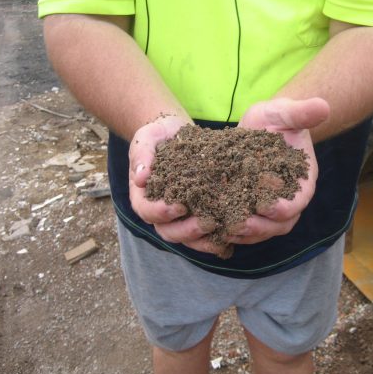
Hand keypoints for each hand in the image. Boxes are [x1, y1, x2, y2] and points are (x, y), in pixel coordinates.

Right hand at [129, 115, 224, 254]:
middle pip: (169, 231)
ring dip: (204, 239)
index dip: (161, 212)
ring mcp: (179, 218)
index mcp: (143, 197)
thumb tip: (141, 178)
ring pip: (188, 238)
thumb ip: (142, 156)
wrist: (175, 134)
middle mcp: (160, 213)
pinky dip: (217, 238)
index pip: (147, 211)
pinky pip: (205, 234)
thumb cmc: (157, 137)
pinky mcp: (197, 216)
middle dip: (187, 230)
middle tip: (207, 223)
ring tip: (222, 231)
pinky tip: (232, 235)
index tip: (180, 206)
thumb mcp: (146, 140)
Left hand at [228, 97, 328, 243]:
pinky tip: (216, 229)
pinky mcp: (251, 209)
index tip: (267, 207)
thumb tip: (323, 106)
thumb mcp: (285, 113)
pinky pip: (246, 228)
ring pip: (263, 230)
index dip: (285, 207)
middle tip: (240, 223)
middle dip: (261, 226)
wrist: (260, 127)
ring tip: (226, 229)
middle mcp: (289, 199)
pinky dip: (233, 231)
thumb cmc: (276, 120)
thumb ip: (302, 113)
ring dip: (245, 233)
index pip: (299, 201)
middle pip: (280, 223)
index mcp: (302, 180)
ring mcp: (270, 208)